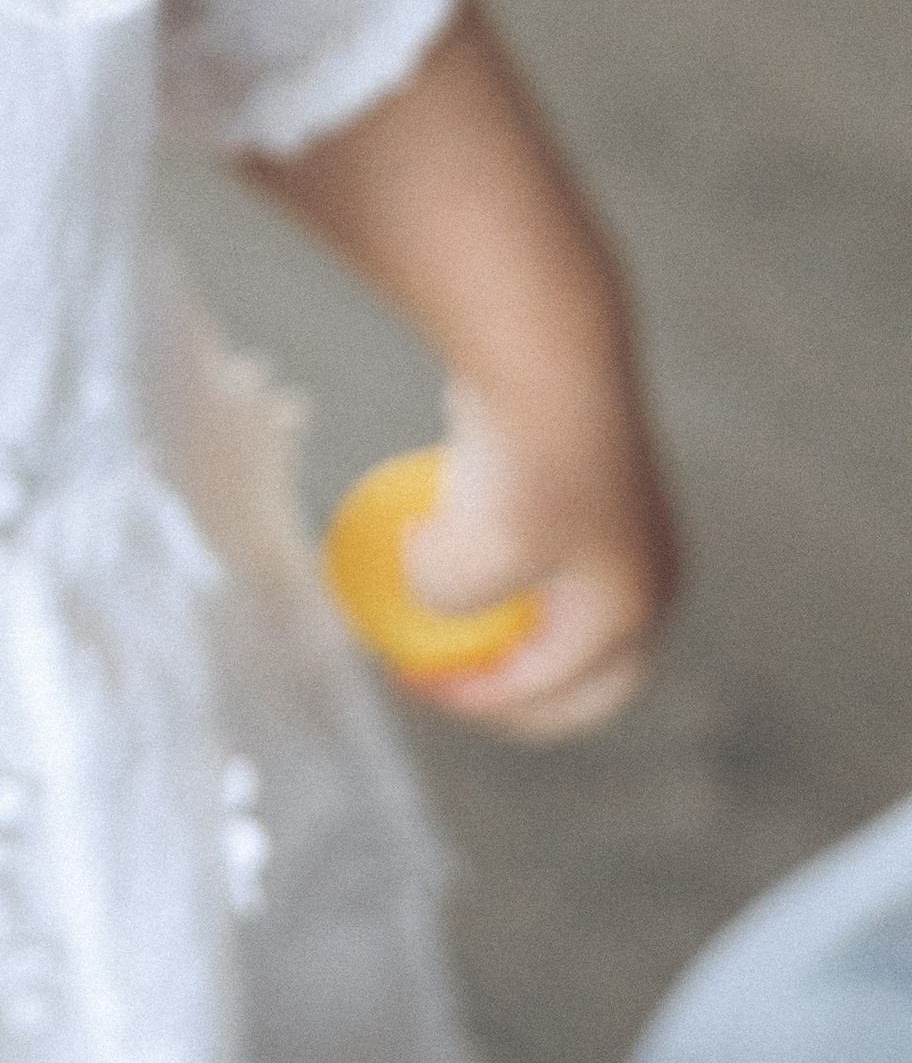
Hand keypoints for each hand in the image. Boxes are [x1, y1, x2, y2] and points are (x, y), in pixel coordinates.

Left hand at [397, 374, 678, 740]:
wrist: (548, 359)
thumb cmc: (518, 470)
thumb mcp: (463, 562)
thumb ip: (444, 599)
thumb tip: (430, 585)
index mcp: (631, 615)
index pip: (560, 695)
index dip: (485, 703)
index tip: (417, 682)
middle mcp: (646, 575)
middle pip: (583, 665)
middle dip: (519, 685)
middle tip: (451, 677)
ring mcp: (622, 523)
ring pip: (560, 595)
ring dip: (507, 614)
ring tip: (438, 605)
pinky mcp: (591, 475)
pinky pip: (541, 534)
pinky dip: (497, 549)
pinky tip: (439, 524)